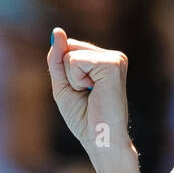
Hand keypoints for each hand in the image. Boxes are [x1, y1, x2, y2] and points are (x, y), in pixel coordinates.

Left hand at [47, 27, 131, 167]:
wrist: (101, 141)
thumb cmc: (85, 120)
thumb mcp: (63, 86)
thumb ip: (58, 59)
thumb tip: (58, 31)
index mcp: (104, 61)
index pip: (70, 48)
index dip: (66, 73)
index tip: (83, 93)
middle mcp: (113, 57)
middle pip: (69, 48)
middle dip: (68, 75)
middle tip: (87, 96)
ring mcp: (115, 59)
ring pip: (71, 54)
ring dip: (73, 79)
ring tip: (91, 95)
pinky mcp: (113, 64)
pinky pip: (75, 60)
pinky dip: (77, 79)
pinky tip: (93, 92)